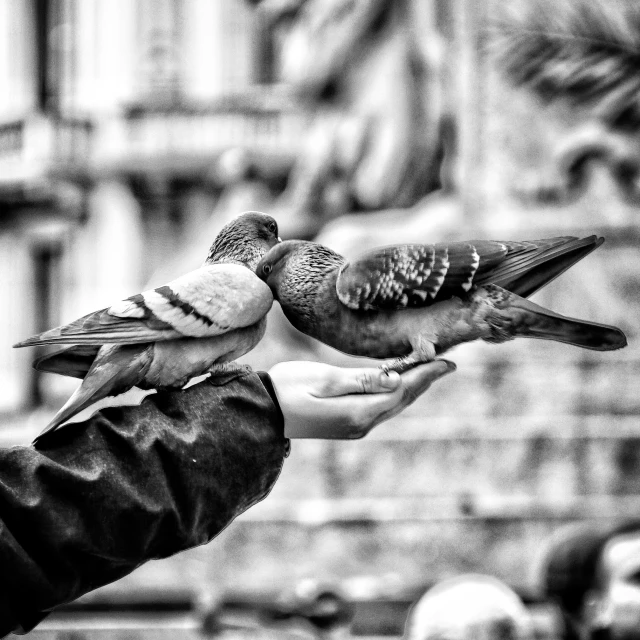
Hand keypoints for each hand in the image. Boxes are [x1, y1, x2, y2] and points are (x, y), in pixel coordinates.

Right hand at [268, 359, 455, 438]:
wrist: (264, 413)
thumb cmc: (289, 388)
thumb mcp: (324, 379)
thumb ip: (362, 380)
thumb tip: (396, 379)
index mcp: (358, 413)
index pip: (402, 391)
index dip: (426, 375)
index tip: (447, 361)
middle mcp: (362, 424)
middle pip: (402, 400)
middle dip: (424, 381)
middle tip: (445, 362)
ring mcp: (355, 427)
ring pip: (393, 406)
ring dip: (412, 388)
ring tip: (429, 370)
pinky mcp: (347, 424)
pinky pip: (380, 408)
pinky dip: (395, 394)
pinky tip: (399, 383)